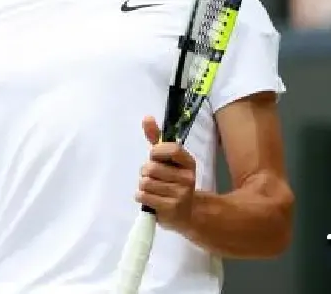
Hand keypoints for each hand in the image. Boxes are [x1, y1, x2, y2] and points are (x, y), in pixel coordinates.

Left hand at [136, 116, 196, 232]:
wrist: (188, 212)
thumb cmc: (173, 181)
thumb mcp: (168, 159)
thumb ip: (156, 138)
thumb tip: (146, 117)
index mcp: (188, 163)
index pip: (172, 149)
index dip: (157, 152)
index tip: (154, 157)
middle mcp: (187, 178)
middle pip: (151, 168)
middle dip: (145, 172)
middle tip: (153, 178)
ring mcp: (180, 194)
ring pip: (145, 183)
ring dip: (143, 186)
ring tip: (153, 189)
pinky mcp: (170, 209)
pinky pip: (143, 196)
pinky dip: (142, 197)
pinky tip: (151, 199)